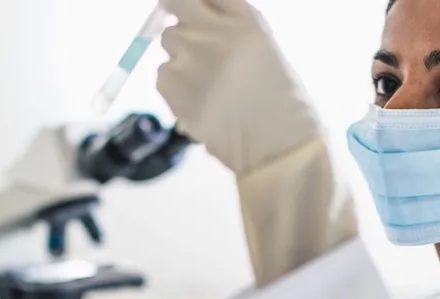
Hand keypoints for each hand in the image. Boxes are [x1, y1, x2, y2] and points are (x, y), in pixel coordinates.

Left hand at [157, 0, 322, 175]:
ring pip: (169, 42)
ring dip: (182, 56)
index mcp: (244, 18)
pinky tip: (203, 101)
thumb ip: (228, 19)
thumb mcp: (261, 43)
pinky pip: (163, 74)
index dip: (190, 1)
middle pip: (175, 4)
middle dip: (182, 20)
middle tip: (198, 45)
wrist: (276, 144)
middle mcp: (216, 32)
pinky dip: (177, 86)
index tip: (188, 7)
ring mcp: (191, 57)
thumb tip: (191, 5)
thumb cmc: (274, 96)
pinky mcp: (173, 85)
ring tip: (211, 84)